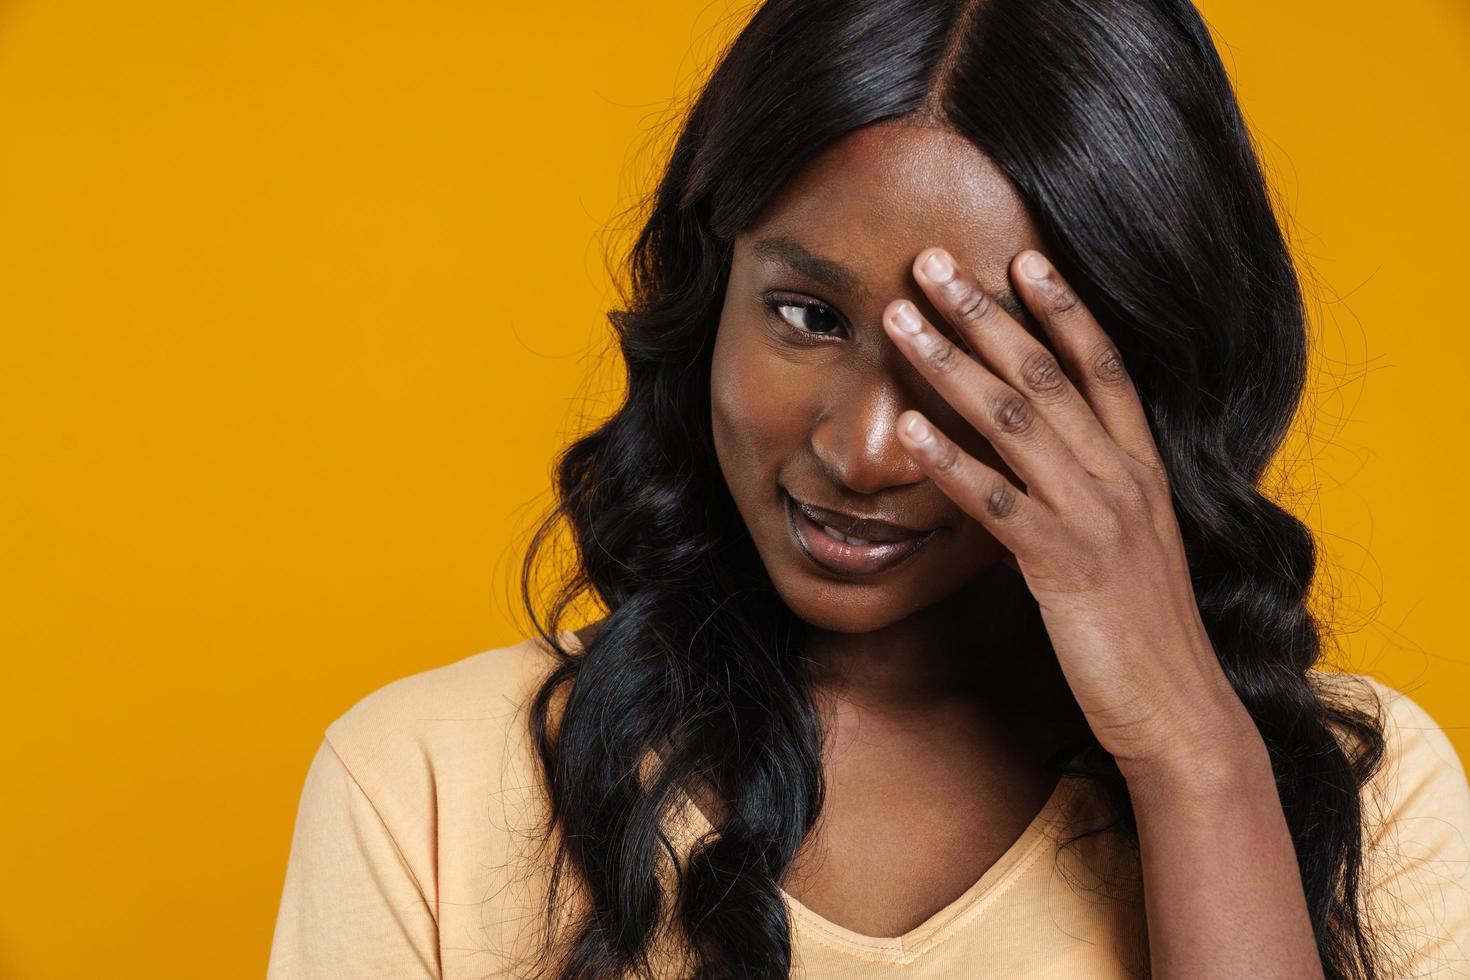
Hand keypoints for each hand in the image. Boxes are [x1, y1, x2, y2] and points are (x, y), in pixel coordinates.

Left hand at [883, 246, 1255, 775]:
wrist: (1180, 709)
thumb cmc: (1144, 630)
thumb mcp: (1127, 545)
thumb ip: (1090, 494)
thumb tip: (1035, 466)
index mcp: (1140, 467)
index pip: (1103, 364)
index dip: (1063, 307)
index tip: (1024, 255)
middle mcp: (1120, 477)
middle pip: (1045, 373)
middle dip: (984, 312)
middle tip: (930, 262)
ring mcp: (1093, 516)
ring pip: (1014, 420)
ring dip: (952, 363)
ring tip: (901, 319)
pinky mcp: (1062, 565)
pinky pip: (997, 500)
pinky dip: (951, 461)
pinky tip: (910, 429)